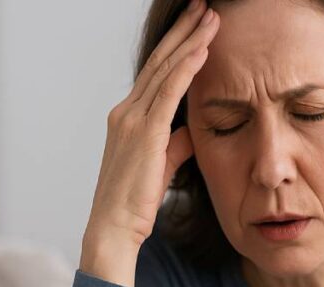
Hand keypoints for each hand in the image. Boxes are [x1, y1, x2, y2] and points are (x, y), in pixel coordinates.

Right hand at [80, 0, 219, 286]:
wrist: (114, 228)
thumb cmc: (136, 201)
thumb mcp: (162, 164)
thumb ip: (176, 143)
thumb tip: (194, 129)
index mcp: (128, 117)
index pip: (156, 72)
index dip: (178, 46)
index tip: (197, 24)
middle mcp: (126, 112)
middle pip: (160, 61)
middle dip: (184, 31)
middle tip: (204, 6)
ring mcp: (131, 120)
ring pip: (165, 69)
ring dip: (190, 41)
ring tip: (210, 17)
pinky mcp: (144, 134)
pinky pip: (168, 93)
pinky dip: (186, 69)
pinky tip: (202, 50)